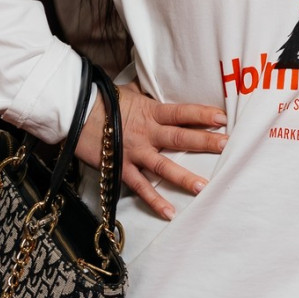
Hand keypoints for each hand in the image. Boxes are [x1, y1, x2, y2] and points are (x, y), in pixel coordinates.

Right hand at [76, 85, 227, 220]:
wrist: (72, 112)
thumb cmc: (100, 100)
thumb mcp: (126, 91)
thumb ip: (144, 92)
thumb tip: (153, 84)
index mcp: (149, 111)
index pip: (181, 112)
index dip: (202, 114)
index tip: (222, 118)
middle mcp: (146, 132)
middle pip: (179, 137)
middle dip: (204, 142)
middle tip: (226, 146)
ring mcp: (134, 152)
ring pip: (163, 166)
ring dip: (184, 177)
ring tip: (204, 186)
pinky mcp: (120, 168)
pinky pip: (140, 187)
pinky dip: (154, 201)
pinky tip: (170, 212)